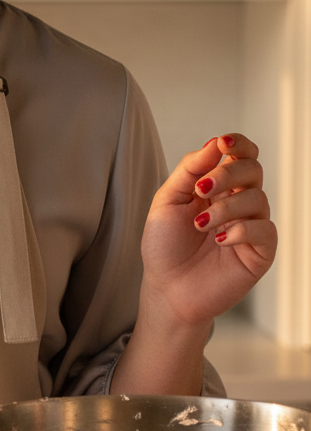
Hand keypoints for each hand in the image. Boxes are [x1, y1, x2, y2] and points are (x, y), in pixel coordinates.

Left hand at [140, 134, 276, 330]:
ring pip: (257, 198)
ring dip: (225, 207)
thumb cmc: (165, 245)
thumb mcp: (168, 200)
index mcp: (217, 186)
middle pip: (252, 170)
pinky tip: (219, 239)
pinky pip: (264, 229)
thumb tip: (215, 143)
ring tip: (200, 225)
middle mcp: (238, 202)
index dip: (238, 144)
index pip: (240, 156)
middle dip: (228, 173)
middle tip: (203, 188)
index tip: (224, 143)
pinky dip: (241, 230)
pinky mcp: (260, 251)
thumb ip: (190, 170)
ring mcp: (251, 226)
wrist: (167, 288)